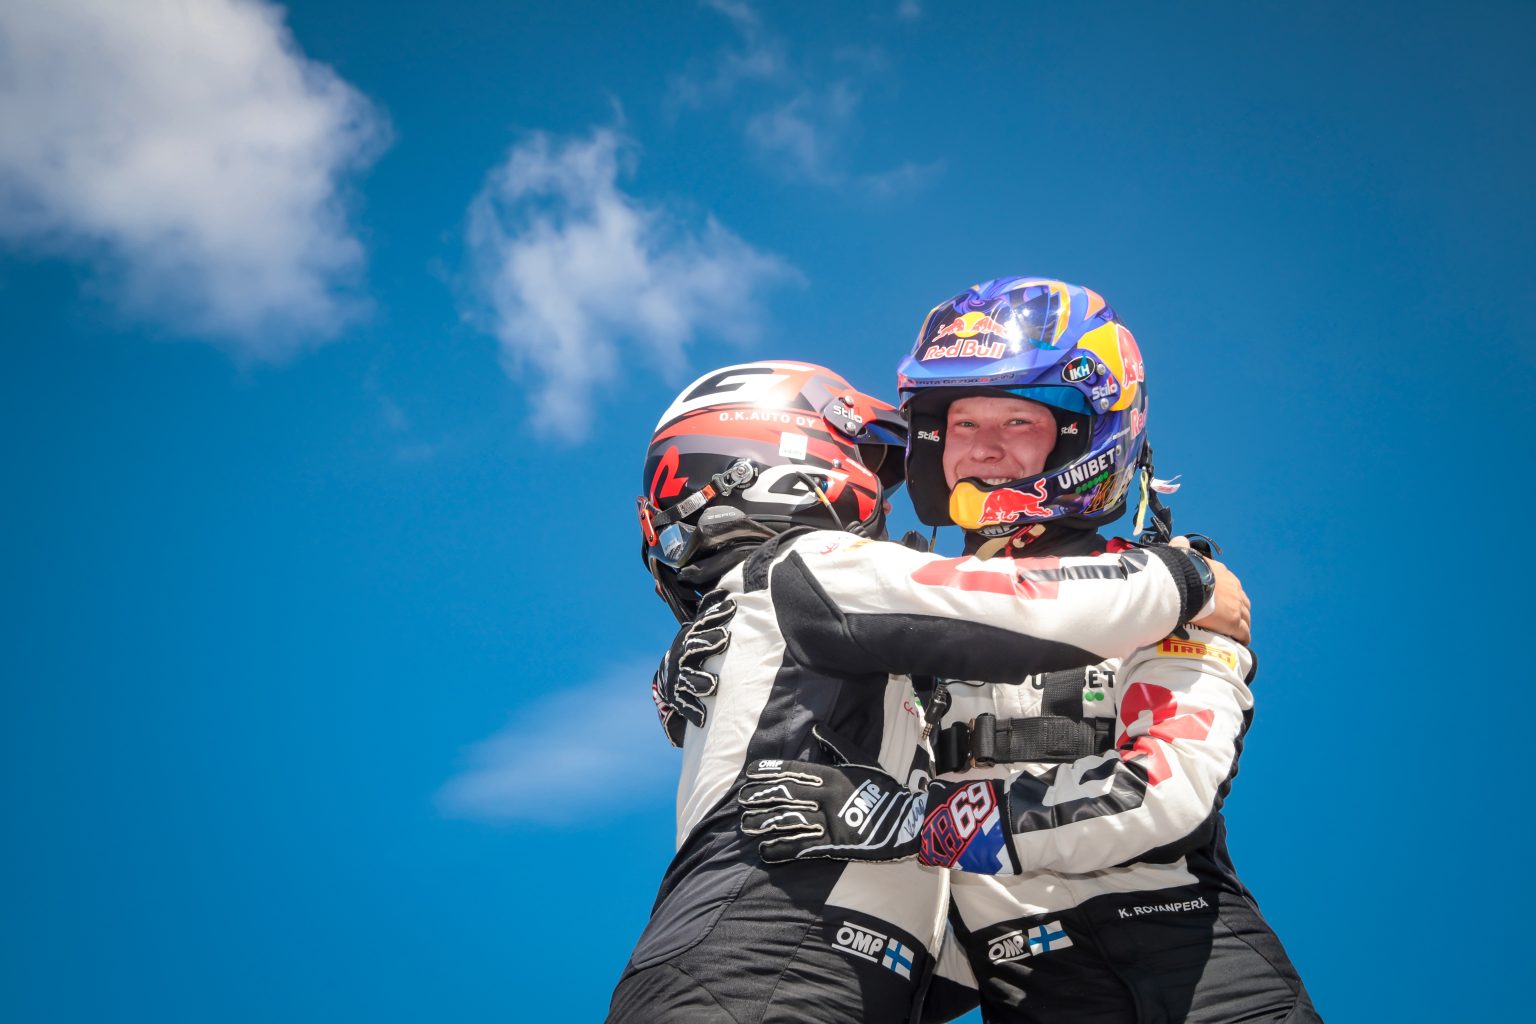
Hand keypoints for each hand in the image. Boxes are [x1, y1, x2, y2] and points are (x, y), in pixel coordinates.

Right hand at [651, 589, 734, 746]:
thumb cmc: (695, 653)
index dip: (716, 613)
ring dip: (700, 681)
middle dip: (708, 642)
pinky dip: (693, 712)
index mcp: (691, 637)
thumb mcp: (701, 632)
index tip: (732, 605)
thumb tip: (724, 589)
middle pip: (694, 647)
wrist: (671, 681)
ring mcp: (680, 677)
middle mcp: (683, 656)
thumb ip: (711, 613)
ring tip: (713, 685)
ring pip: (689, 679)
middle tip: (724, 638)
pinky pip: (685, 705)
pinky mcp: (679, 698)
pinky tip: (702, 718)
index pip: (703, 623)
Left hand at [738, 736, 925, 863]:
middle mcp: (826, 797)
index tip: (750, 772)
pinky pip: (801, 848)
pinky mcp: (833, 845)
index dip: (769, 771)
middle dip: (760, 797)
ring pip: (788, 821)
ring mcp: (829, 822)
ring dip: (764, 823)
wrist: (908, 821)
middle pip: (785, 795)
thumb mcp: (861, 760)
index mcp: (832, 775)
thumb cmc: (884, 789)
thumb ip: (836, 745)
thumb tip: (816, 728)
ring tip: (746, 825)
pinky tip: (765, 851)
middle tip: (740, 800)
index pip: (794, 771)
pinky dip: (781, 850)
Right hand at [1173, 537, 1250, 643]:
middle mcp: (1233, 588)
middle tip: (1230, 618)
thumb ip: (1182, 548)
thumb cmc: (1182, 571)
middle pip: (1242, 601)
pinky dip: (1242, 637)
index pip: (1230, 584)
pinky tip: (1240, 642)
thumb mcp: (1182, 555)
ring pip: (1245, 617)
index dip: (1227, 594)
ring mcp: (1236, 606)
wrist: (1186, 585)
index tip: (1222, 601)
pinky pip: (1243, 632)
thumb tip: (1179, 540)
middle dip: (1238, 610)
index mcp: (1222, 573)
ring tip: (1236, 632)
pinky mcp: (1234, 623)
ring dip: (1242, 624)